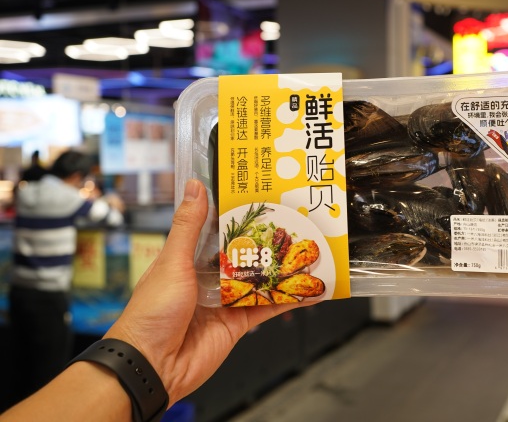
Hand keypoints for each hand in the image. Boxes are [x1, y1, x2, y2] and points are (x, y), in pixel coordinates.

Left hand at [104, 179, 313, 405]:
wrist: (153, 366)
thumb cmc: (152, 312)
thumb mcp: (172, 262)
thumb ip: (188, 227)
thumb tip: (194, 187)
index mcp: (188, 258)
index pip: (217, 230)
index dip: (236, 214)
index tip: (259, 196)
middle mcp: (208, 277)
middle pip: (243, 254)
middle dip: (266, 241)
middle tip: (294, 220)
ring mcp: (225, 300)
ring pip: (259, 279)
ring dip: (281, 268)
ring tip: (308, 250)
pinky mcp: (238, 322)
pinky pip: (267, 307)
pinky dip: (288, 299)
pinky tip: (307, 289)